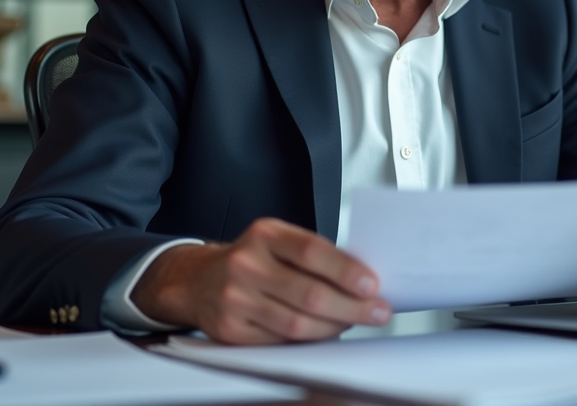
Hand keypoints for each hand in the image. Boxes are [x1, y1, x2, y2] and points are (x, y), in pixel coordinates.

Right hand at [131, 218, 391, 344]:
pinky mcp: (230, 330)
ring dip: (334, 326)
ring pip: (297, 324)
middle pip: (309, 293)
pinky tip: (324, 332)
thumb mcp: (278, 241)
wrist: (199, 280)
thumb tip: (362, 279)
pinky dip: (308, 340)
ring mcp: (235, 298)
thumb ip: (314, 254)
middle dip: (351, 306)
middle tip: (377, 311)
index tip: (372, 284)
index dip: (346, 270)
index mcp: (264, 234)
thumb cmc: (253, 259)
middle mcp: (246, 264)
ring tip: (354, 322)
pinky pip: (280, 342)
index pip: (312, 252)